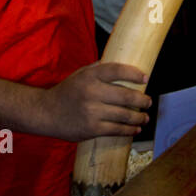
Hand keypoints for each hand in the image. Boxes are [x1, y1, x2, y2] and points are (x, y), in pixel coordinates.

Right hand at [37, 62, 151, 141]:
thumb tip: (123, 65)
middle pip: (126, 96)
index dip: (134, 73)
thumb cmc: (67, 92)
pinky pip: (117, 130)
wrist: (46, 112)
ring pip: (125, 115)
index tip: (145, 78)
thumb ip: (99, 69)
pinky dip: (130, 130)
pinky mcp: (92, 129)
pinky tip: (135, 128)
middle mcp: (91, 92)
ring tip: (145, 116)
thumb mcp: (80, 74)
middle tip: (148, 101)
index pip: (117, 70)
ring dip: (139, 117)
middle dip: (142, 100)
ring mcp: (92, 112)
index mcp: (89, 76)